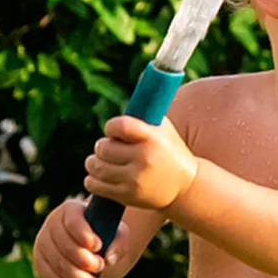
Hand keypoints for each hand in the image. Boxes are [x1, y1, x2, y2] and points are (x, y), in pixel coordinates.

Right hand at [32, 198, 130, 277]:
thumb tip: (109, 259)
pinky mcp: (40, 262)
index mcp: (71, 210)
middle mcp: (52, 224)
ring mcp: (43, 243)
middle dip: (84, 260)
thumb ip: (119, 243)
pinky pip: (49, 277)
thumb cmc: (106, 235)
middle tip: (100, 267)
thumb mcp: (118, 234)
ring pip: (57, 264)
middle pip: (64, 246)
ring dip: (76, 277)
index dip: (83, 235)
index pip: (73, 221)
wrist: (91, 247)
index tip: (98, 246)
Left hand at [83, 115, 198, 210]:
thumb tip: (141, 81)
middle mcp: (144, 158)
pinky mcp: (127, 195)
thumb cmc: (169, 150)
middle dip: (103, 147)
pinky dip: (92, 180)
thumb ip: (144, 113)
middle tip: (109, 148)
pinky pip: (94, 185)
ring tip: (102, 162)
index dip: (110, 128)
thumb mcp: (163, 129)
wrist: (185, 186)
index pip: (119, 126)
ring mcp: (135, 179)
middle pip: (103, 148)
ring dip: (94, 162)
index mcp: (152, 139)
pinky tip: (101, 176)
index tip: (113, 131)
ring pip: (95, 166)